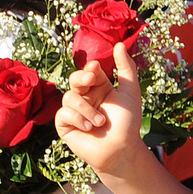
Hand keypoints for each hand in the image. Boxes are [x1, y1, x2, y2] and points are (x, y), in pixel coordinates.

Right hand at [55, 42, 145, 175]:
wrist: (121, 149)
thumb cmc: (128, 122)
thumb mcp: (130, 91)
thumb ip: (126, 67)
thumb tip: (120, 44)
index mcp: (99, 87)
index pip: (90, 70)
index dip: (90, 68)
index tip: (96, 69)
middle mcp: (86, 97)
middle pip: (74, 79)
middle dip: (81, 77)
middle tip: (91, 79)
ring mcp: (74, 111)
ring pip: (69, 97)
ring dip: (86, 108)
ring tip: (100, 121)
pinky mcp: (65, 126)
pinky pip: (62, 114)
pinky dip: (77, 119)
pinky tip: (89, 127)